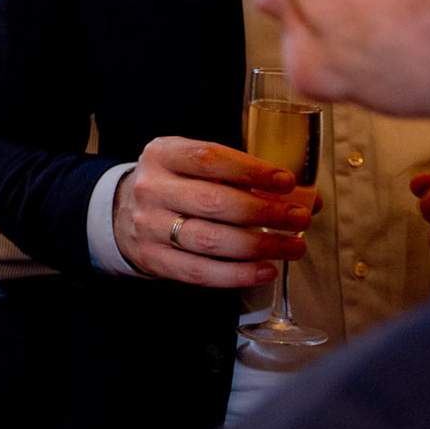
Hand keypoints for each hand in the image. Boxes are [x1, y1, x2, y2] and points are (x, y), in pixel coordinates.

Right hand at [113, 137, 313, 285]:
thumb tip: (306, 196)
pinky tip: (266, 270)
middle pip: (214, 202)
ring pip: (210, 240)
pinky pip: (200, 272)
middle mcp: (151, 188)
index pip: (209, 158)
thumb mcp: (194, 165)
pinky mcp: (153, 258)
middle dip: (266, 212)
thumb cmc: (176, 184)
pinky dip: (238, 274)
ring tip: (293, 247)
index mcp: (163, 154)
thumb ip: (242, 175)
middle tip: (300, 218)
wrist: (123, 212)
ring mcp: (149, 226)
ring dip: (260, 245)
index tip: (287, 182)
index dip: (252, 170)